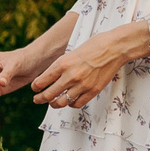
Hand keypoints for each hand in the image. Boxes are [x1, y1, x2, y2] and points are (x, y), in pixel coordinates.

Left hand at [27, 26, 141, 110]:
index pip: (41, 81)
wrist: (114, 48)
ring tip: (52, 102)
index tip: (35, 87)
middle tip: (37, 99)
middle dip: (39, 99)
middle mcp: (70, 76)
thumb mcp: (71, 53)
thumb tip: (50, 77)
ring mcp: (82, 85)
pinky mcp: (93, 91)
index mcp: (62, 64)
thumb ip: (60, 66)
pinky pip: (77, 104)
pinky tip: (69, 101)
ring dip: (54, 104)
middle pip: (48, 95)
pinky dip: (70, 104)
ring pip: (61, 102)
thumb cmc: (93, 46)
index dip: (35, 87)